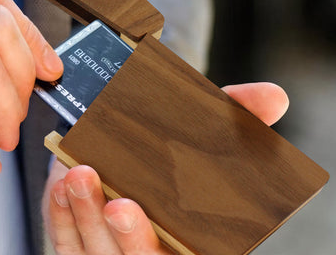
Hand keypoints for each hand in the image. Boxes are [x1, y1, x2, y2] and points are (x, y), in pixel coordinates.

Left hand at [43, 82, 288, 253]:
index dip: (171, 248)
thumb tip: (275, 96)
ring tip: (78, 178)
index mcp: (194, 239)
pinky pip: (67, 241)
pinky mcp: (81, 244)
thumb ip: (237, 115)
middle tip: (119, 205)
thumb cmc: (178, 150)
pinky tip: (61, 187)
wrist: (138, 148)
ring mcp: (114, 252)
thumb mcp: (207, 132)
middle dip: (129, 239)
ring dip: (86, 219)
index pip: (191, 254)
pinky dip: (63, 217)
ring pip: (98, 254)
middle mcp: (156, 251)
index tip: (148, 215)